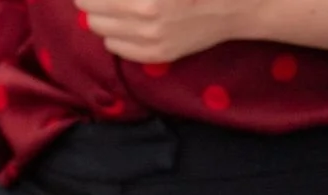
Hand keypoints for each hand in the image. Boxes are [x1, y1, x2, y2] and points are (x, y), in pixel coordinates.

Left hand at [74, 0, 268, 63]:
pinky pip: (113, 47)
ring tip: (117, 5)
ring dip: (101, 16)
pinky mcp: (155, 55)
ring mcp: (149, 39)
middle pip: (89, 9)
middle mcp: (144, 15)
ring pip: (98, 29)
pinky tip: (128, 23)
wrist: (238, 4)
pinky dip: (114, 34)